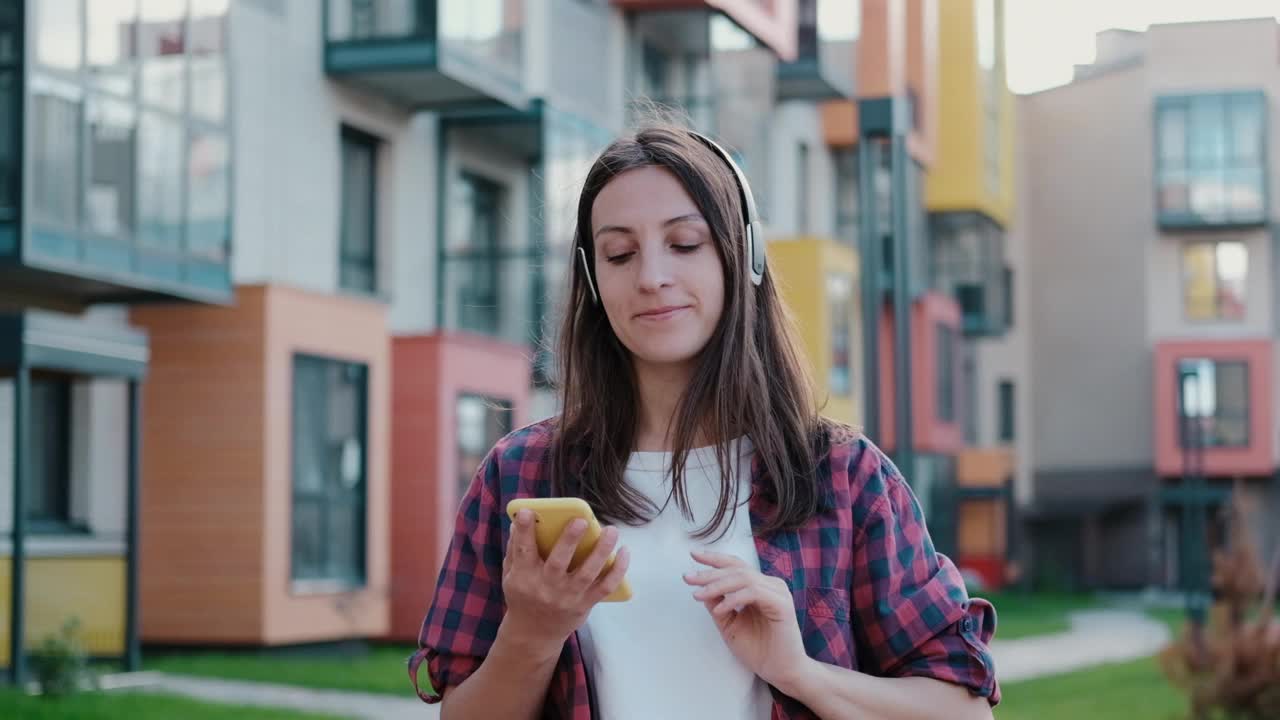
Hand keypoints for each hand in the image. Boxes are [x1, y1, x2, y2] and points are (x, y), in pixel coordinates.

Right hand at [500, 509, 629, 660]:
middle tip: (581, 520)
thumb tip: (519, 522)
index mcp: (523, 577)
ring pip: (587, 573)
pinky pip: (605, 587)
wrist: (535, 634)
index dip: (523, 531)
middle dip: (570, 540)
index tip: (527, 512)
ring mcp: (568, 597)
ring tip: (611, 530)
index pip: (523, 551)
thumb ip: (515, 550)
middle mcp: (546, 587)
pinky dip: (618, 570)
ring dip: (601, 551)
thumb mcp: (511, 575)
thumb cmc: (523, 596)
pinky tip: (624, 552)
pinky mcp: (585, 604)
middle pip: (559, 562)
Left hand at [683, 550, 810, 691]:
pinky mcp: (782, 605)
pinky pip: (754, 592)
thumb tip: (701, 587)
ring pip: (744, 578)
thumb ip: (717, 604)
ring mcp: (778, 593)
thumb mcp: (729, 624)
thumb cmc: (758, 649)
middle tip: (688, 578)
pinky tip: (720, 609)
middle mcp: (770, 585)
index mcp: (759, 587)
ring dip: (717, 585)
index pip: (735, 566)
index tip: (693, 554)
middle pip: (736, 569)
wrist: (780, 671)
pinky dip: (734, 598)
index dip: (715, 559)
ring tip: (698, 595)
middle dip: (709, 573)